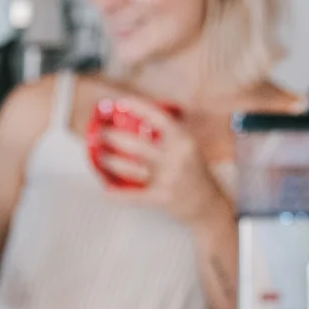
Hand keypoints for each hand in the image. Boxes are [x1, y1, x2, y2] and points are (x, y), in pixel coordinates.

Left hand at [96, 97, 231, 226]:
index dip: (137, 108)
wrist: (209, 205)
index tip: (120, 103)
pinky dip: (118, 194)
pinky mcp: (163, 198)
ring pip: (130, 168)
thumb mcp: (189, 147)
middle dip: (111, 136)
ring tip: (100, 155)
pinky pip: (134, 196)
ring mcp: (169, 178)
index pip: (158, 117)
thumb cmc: (195, 173)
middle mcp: (177, 157)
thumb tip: (138, 119)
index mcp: (184, 140)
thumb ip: (169, 134)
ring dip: (109, 161)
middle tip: (99, 132)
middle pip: (136, 144)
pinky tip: (107, 190)